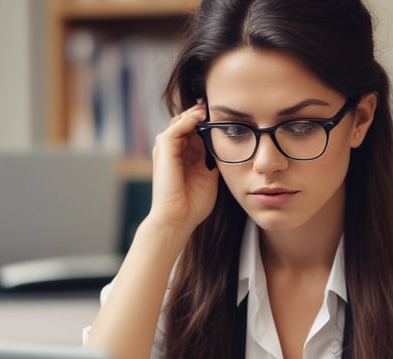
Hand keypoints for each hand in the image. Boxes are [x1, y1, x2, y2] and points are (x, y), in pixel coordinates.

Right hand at [148, 102, 219, 233]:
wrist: (178, 218)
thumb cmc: (193, 204)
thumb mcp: (209, 178)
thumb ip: (214, 163)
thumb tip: (228, 151)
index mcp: (184, 157)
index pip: (195, 132)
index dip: (208, 123)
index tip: (225, 116)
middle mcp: (173, 151)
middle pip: (186, 123)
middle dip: (201, 114)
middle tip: (218, 105)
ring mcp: (167, 150)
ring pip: (181, 122)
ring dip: (196, 114)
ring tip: (211, 108)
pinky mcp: (164, 149)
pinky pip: (176, 127)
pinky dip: (189, 120)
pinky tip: (203, 117)